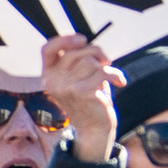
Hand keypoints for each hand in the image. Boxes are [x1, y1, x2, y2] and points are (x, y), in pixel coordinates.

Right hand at [43, 33, 117, 161]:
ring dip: (106, 67)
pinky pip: (102, 72)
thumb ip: (76, 60)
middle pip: (76, 51)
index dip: (65, 39)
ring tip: (109, 77)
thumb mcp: (78, 77)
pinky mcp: (80, 93)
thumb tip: (84, 41)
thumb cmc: (89, 98)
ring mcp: (64, 87)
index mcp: (48, 75)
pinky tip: (119, 82)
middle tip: (106, 62)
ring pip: (90, 61)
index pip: (47, 48)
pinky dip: (116, 75)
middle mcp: (52, 80)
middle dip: (97, 53)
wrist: (94, 128)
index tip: (83, 40)